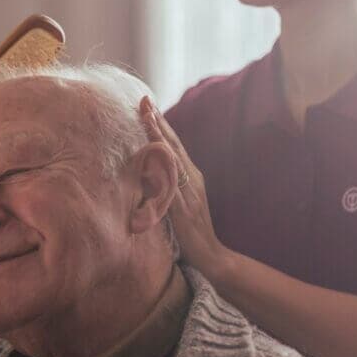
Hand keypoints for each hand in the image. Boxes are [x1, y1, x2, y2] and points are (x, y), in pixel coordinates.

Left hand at [139, 96, 229, 280]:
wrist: (212, 256)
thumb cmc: (191, 234)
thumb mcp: (177, 205)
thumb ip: (167, 188)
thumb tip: (147, 174)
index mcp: (190, 177)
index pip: (173, 146)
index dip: (160, 125)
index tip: (147, 105)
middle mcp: (192, 179)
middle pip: (173, 145)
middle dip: (158, 121)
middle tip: (145, 100)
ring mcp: (190, 192)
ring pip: (173, 158)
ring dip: (159, 136)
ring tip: (148, 116)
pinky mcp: (185, 208)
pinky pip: (173, 184)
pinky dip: (164, 166)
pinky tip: (156, 153)